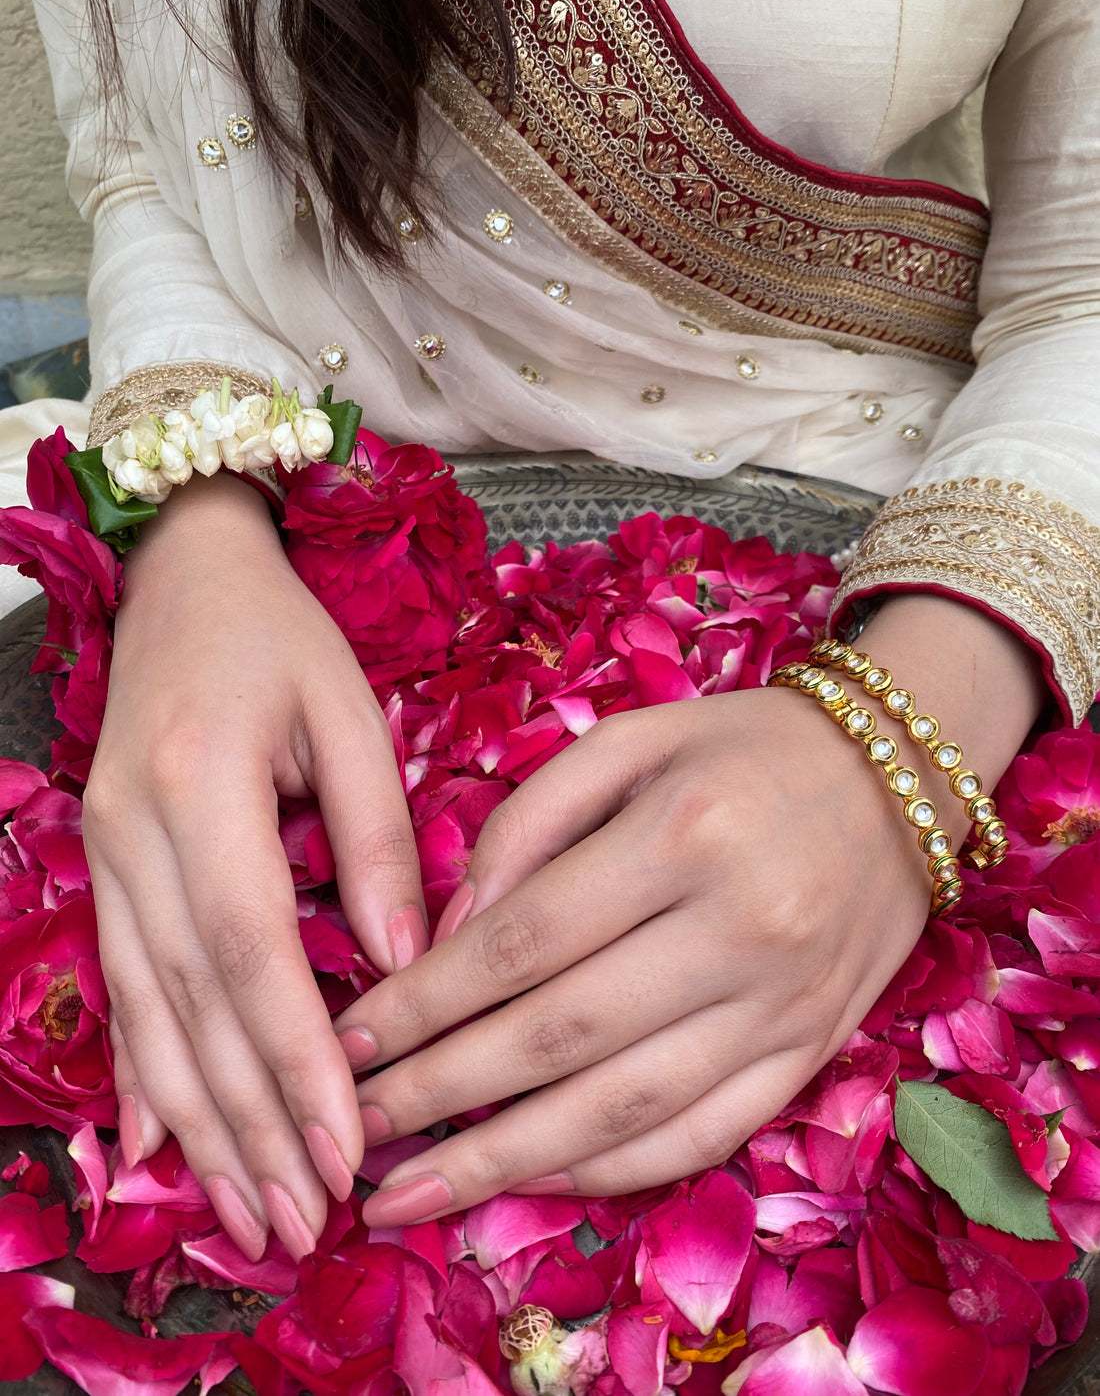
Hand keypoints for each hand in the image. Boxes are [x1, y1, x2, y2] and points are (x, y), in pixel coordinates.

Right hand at [84, 474, 426, 1259]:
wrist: (184, 579)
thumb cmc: (280, 638)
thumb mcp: (349, 714)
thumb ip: (376, 837)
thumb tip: (406, 962)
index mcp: (202, 782)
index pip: (250, 947)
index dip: (296, 1054)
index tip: (345, 1144)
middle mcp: (133, 831)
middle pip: (193, 1002)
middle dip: (250, 1121)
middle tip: (303, 1220)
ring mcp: (104, 853)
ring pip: (147, 1012)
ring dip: (198, 1123)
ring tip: (245, 1215)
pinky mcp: (101, 867)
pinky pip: (120, 986)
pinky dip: (141, 1072)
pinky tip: (157, 1146)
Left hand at [333, 595, 1045, 1222]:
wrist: (899, 776)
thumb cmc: (744, 747)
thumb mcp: (632, 740)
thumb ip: (530, 820)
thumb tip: (452, 929)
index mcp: (682, 835)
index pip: (523, 942)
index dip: (425, 1001)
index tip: (351, 1037)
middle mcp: (738, 929)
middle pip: (559, 1036)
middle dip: (441, 1093)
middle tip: (354, 1127)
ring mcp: (782, 1005)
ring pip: (625, 1109)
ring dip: (507, 1163)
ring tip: (415, 1194)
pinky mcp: (811, 1050)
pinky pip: (702, 1136)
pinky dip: (610, 1172)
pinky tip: (533, 1182)